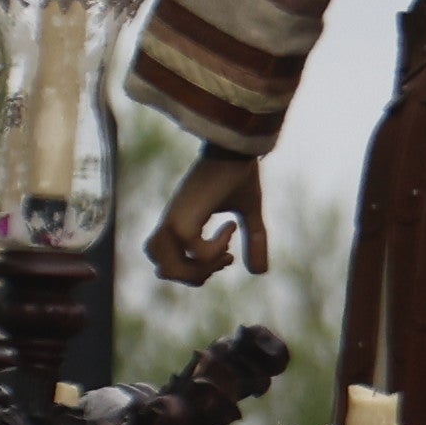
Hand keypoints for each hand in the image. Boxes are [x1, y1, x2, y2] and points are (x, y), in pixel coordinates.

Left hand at [150, 146, 270, 285]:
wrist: (235, 149)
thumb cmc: (239, 175)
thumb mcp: (249, 214)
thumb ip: (254, 241)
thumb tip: (260, 273)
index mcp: (179, 223)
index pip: (168, 262)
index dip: (194, 270)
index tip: (228, 254)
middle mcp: (172, 225)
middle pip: (165, 270)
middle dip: (197, 275)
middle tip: (225, 258)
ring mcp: (175, 222)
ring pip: (168, 266)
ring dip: (201, 269)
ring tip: (224, 252)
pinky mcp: (184, 218)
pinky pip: (194, 251)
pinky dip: (214, 250)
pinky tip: (230, 228)